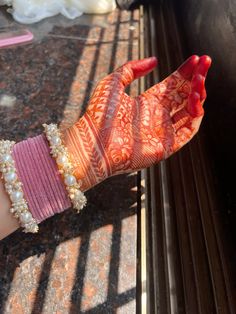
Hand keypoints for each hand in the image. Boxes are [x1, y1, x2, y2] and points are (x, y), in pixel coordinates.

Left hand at [63, 55, 211, 190]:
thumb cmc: (98, 115)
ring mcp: (163, 131)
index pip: (172, 85)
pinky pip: (188, 130)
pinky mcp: (167, 146)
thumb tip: (154, 59)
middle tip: (205, 62)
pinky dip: (196, 115)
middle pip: (184, 95)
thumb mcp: (112, 82)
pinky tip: (195, 99)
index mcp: (147, 102)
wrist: (93, 143)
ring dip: (198, 94)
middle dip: (196, 78)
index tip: (196, 58)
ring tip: (200, 79)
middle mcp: (158, 116)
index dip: (185, 72)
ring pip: (189, 111)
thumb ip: (132, 68)